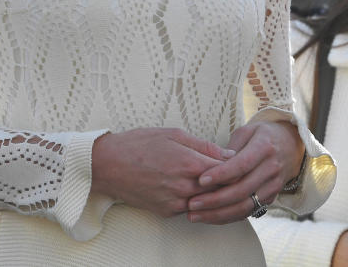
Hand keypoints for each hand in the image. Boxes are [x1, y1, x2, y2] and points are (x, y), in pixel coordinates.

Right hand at [89, 128, 232, 216]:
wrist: (108, 165)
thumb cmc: (139, 144)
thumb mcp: (173, 134)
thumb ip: (203, 146)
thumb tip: (229, 154)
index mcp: (189, 164)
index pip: (227, 172)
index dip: (236, 167)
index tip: (239, 162)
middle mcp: (184, 187)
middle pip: (220, 190)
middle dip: (227, 182)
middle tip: (231, 173)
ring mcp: (175, 203)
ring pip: (205, 202)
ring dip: (211, 193)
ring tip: (209, 179)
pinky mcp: (166, 212)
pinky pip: (189, 208)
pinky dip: (195, 199)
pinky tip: (191, 187)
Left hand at [186, 120, 302, 223]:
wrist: (291, 145)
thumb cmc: (262, 136)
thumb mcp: (247, 131)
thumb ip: (230, 148)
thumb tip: (212, 164)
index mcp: (264, 148)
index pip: (241, 165)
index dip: (220, 174)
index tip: (200, 180)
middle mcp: (271, 169)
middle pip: (242, 190)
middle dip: (214, 199)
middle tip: (192, 203)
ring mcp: (273, 186)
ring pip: (245, 206)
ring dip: (218, 214)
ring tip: (195, 215)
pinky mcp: (271, 198)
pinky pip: (248, 211)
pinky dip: (228, 217)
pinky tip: (209, 217)